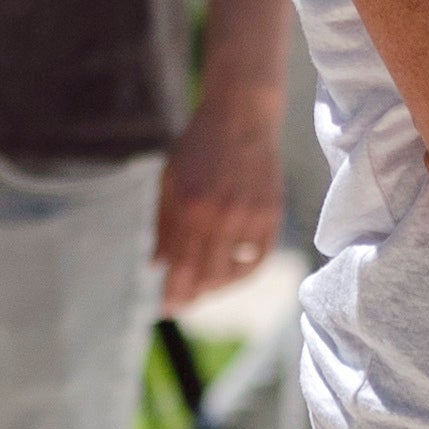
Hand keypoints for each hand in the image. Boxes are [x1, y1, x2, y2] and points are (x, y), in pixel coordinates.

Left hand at [154, 99, 289, 307]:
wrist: (241, 117)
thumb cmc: (199, 147)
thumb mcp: (170, 181)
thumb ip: (163, 225)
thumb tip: (157, 265)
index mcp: (190, 207)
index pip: (181, 264)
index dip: (174, 292)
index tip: (167, 310)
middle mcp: (220, 216)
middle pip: (206, 275)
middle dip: (192, 295)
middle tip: (183, 304)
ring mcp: (249, 216)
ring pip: (233, 271)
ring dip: (217, 287)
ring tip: (205, 288)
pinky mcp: (271, 214)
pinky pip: (258, 257)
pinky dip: (244, 271)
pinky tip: (231, 273)